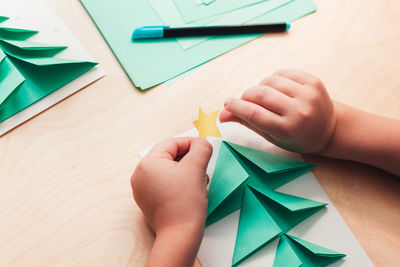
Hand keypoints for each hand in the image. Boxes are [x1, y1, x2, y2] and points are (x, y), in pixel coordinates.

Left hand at [131, 137, 211, 233]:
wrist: (180, 235)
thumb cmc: (185, 204)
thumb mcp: (196, 168)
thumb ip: (201, 148)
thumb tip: (202, 142)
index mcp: (147, 164)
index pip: (171, 144)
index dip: (190, 143)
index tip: (204, 146)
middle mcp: (140, 176)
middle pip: (169, 157)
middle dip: (189, 159)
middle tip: (203, 164)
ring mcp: (143, 190)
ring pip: (168, 171)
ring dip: (186, 171)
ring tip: (200, 179)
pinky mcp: (149, 202)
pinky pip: (165, 184)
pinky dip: (179, 183)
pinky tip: (192, 189)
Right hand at [220, 69, 336, 152]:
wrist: (330, 128)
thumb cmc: (297, 137)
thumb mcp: (272, 136)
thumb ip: (248, 123)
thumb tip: (222, 114)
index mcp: (287, 129)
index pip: (253, 113)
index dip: (236, 107)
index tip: (227, 104)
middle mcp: (298, 111)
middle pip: (259, 95)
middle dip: (246, 96)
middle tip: (245, 102)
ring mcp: (307, 94)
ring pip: (270, 81)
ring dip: (261, 88)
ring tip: (265, 97)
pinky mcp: (312, 81)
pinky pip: (283, 73)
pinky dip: (274, 79)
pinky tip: (277, 89)